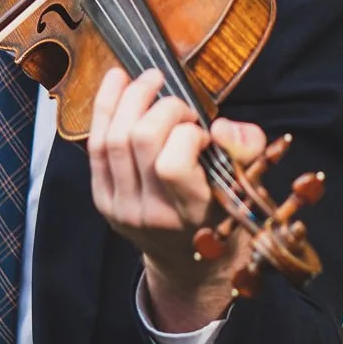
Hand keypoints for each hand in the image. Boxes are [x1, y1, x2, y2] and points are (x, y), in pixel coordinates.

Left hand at [87, 67, 266, 327]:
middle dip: (161, 107)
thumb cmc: (220, 216)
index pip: (172, 165)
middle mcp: (152, 214)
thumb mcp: (247, 187)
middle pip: (140, 141)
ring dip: (130, 98)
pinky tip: (117, 81)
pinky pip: (95, 147)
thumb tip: (222, 126)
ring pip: (113, 139)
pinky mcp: (102, 200)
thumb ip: (246, 149)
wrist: (188, 262)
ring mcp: (122, 208)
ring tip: (150, 80)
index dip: (186, 134)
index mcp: (192, 214)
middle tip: (179, 104)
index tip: (201, 131)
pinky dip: (105, 108)